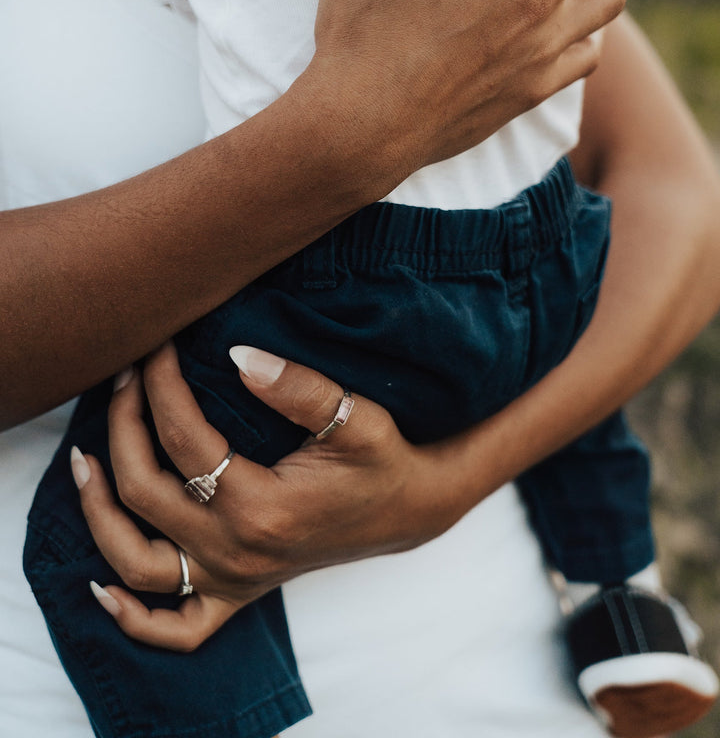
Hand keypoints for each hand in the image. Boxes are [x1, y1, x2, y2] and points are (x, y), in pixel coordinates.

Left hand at [76, 343, 460, 650]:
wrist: (408, 509)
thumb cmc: (382, 460)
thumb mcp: (355, 416)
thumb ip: (297, 387)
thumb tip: (237, 355)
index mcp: (261, 506)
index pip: (183, 437)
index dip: (162, 386)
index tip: (160, 346)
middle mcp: (236, 552)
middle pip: (145, 488)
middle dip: (122, 425)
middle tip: (125, 378)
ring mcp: (232, 580)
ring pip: (136, 561)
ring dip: (98, 512)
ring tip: (82, 462)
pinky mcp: (237, 595)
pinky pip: (175, 628)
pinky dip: (132, 617)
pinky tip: (103, 588)